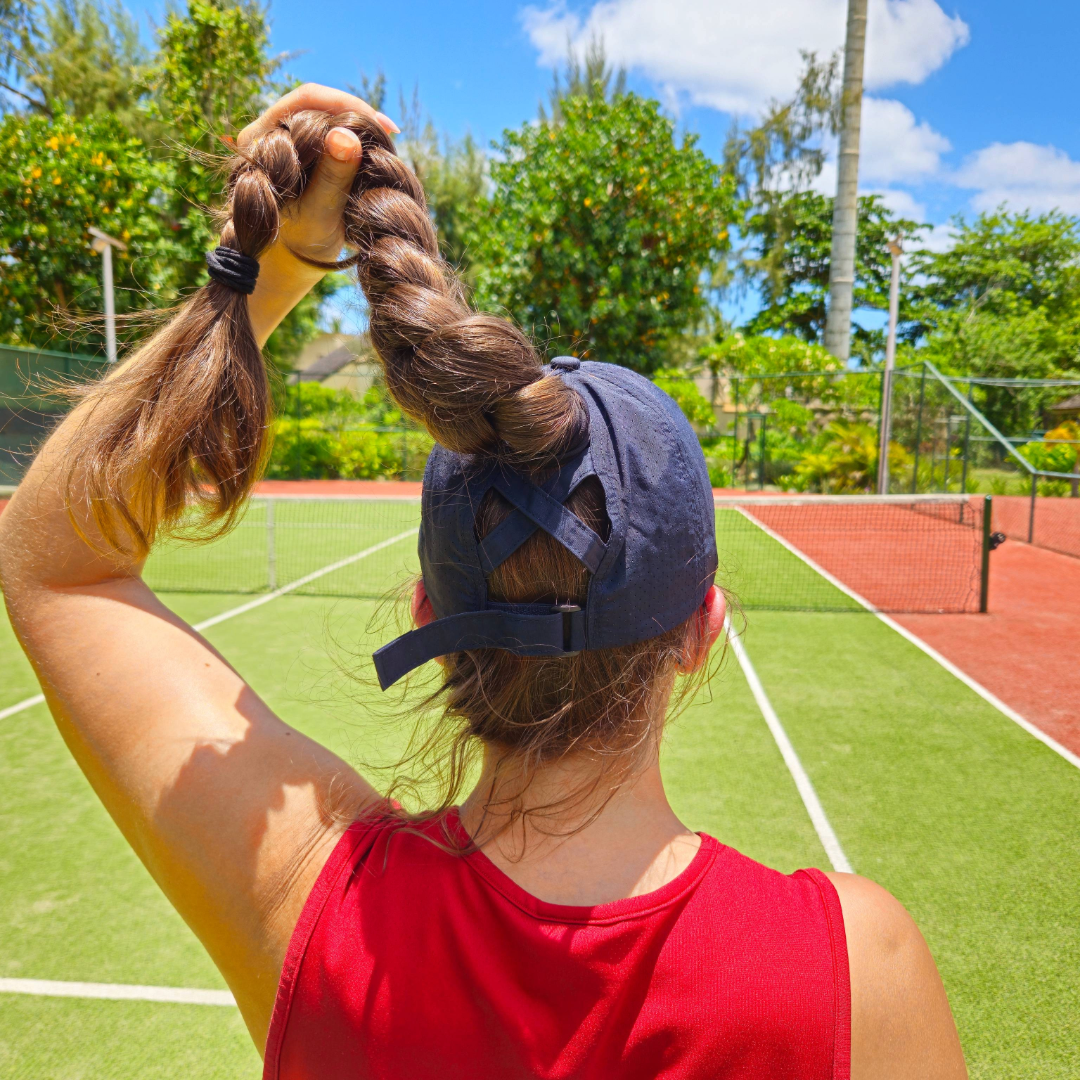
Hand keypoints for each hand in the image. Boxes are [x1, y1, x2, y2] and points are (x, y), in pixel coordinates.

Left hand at [239, 84, 399, 344]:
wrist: (285, 263)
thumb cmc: (299, 246)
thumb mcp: (319, 214)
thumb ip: (332, 177)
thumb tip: (346, 137)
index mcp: (261, 139)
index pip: (308, 100)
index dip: (347, 106)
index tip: (382, 127)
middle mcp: (268, 131)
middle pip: (318, 104)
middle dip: (357, 115)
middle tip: (390, 134)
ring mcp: (283, 140)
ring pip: (324, 117)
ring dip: (357, 128)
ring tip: (385, 145)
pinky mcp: (298, 152)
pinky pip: (327, 133)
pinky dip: (352, 141)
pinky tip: (373, 153)